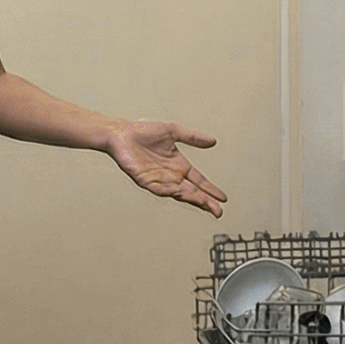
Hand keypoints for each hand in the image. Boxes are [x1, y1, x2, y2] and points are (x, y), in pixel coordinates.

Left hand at [104, 121, 226, 216]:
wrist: (121, 133)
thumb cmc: (144, 132)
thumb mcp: (173, 131)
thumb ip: (192, 137)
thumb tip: (213, 141)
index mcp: (178, 165)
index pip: (198, 181)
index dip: (210, 189)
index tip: (223, 198)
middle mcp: (170, 175)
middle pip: (192, 191)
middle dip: (205, 201)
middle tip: (218, 211)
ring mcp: (158, 179)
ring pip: (178, 193)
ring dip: (191, 199)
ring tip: (204, 203)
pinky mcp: (145, 180)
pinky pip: (159, 189)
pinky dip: (170, 192)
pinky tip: (180, 194)